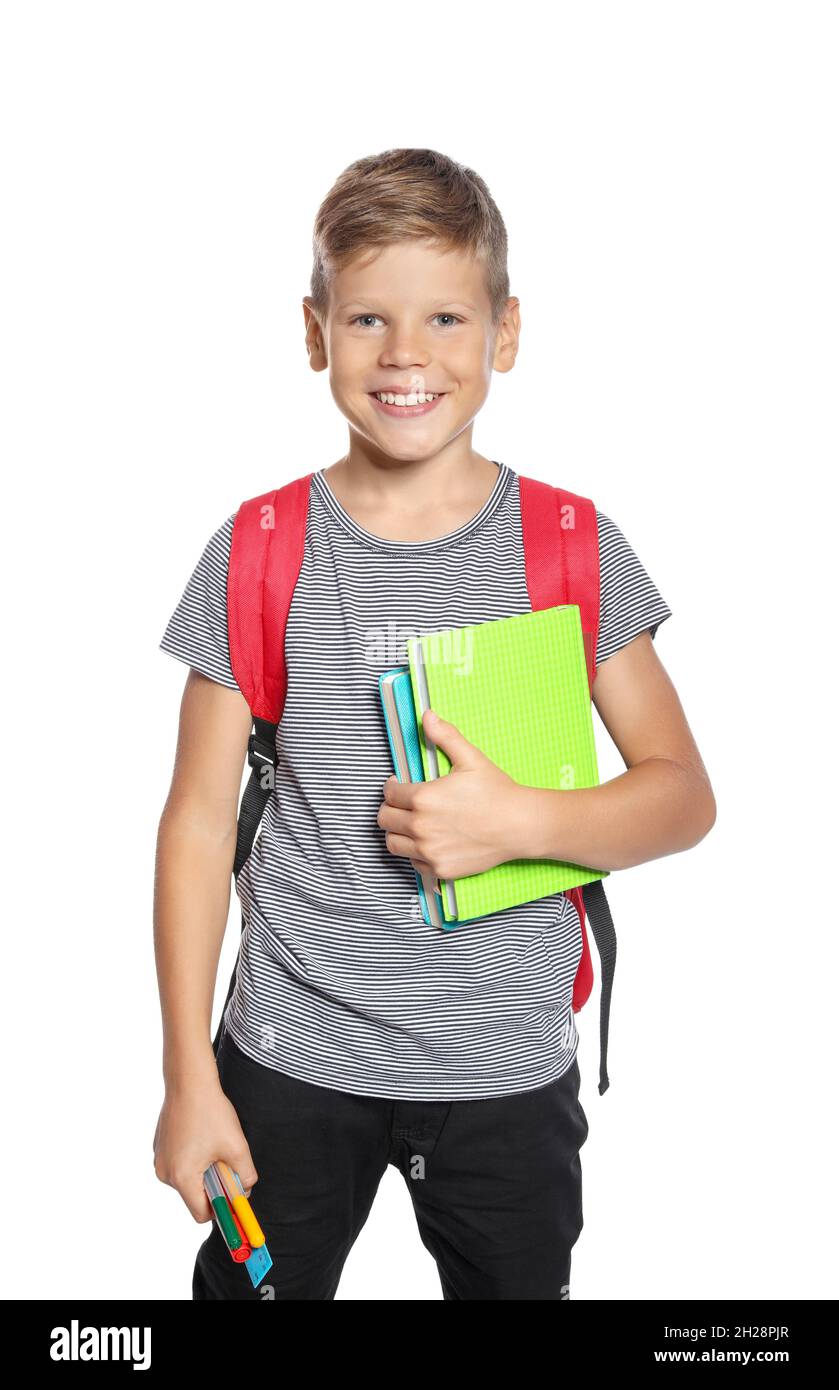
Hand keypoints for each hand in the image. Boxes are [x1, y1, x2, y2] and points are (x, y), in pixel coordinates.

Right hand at [153, 1075, 257, 1221]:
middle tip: (226, 1162)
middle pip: (194, 1196)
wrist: (189, 1081)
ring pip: (187, 1179)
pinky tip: (202, 1135)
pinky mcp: (159, 1146)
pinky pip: (179, 1163)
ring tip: (213, 1144)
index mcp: (182, 1177)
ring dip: (204, 1170)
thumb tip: (245, 1191)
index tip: (234, 1198)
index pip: (201, 1213)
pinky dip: (193, 1157)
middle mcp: (165, 1173)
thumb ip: (245, 1176)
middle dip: (214, 1185)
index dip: (221, 1209)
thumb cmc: (211, 1113)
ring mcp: (159, 1159)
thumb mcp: (236, 1147)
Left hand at [377, 708, 530, 879]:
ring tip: (412, 824)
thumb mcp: (471, 759)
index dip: (392, 787)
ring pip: (393, 844)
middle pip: (385, 819)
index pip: (389, 794)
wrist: (520, 825)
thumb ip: (445, 737)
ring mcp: (429, 851)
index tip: (398, 786)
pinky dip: (416, 854)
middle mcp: (421, 827)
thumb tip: (427, 716)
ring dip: (399, 833)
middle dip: (391, 809)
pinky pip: (413, 864)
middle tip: (404, 805)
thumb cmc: (497, 792)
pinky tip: (429, 842)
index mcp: (423, 798)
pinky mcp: (440, 869)